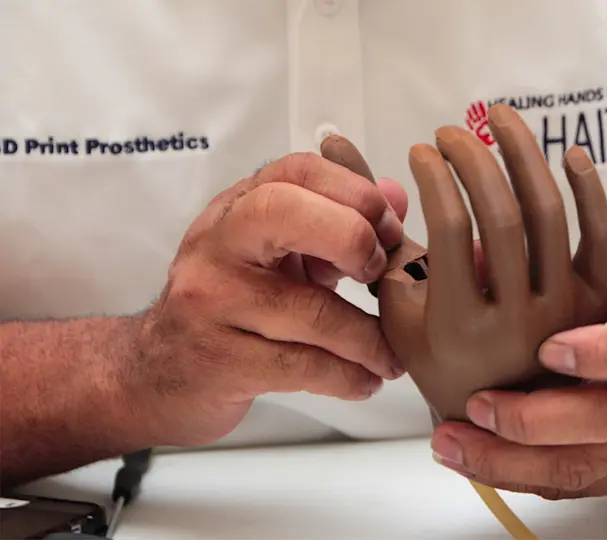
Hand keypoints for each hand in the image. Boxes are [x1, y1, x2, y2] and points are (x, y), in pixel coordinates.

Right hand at [126, 152, 407, 446]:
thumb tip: (397, 196)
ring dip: (367, 339)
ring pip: (307, 311)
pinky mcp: (218, 361)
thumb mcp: (278, 252)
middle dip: (352, 239)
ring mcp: (211, 302)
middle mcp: (218, 245)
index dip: (357, 194)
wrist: (156, 372)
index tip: (389, 231)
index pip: (299, 171)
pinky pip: (300, 366)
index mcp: (238, 208)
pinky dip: (347, 378)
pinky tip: (363, 381)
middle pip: (286, 213)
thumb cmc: (228, 304)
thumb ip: (339, 222)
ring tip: (390, 356)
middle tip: (380, 276)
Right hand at [375, 104, 606, 424]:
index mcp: (460, 326)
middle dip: (473, 159)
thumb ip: (378, 249)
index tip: (421, 151)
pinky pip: (601, 237)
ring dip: (524, 155)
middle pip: (501, 215)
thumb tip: (350, 170)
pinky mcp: (598, 304)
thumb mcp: (397, 316)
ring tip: (500, 119)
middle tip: (452, 132)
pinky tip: (569, 152)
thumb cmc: (442, 361)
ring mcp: (564, 313)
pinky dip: (590, 191)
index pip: (450, 229)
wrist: (504, 418)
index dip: (435, 178)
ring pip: (548, 216)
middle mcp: (516, 321)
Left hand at [430, 263, 606, 498]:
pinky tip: (469, 459)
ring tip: (454, 442)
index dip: (599, 351)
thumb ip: (544, 270)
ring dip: (509, 458)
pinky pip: (567, 487)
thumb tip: (474, 258)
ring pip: (583, 466)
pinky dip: (512, 475)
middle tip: (477, 405)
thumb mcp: (596, 277)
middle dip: (534, 419)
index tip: (546, 347)